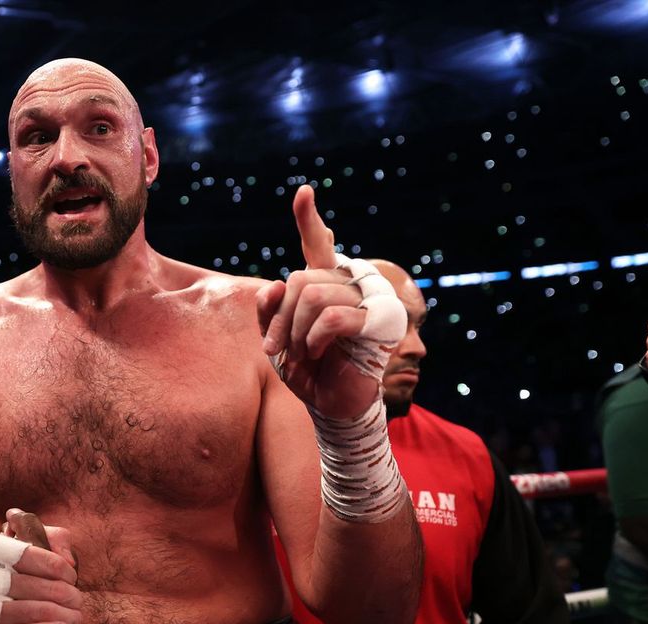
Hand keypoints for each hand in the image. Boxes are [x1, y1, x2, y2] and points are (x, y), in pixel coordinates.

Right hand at [0, 508, 79, 623]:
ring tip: (75, 617)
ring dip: (53, 615)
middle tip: (77, 599)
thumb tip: (66, 558)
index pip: (23, 554)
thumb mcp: (33, 542)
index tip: (72, 575)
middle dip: (58, 593)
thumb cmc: (12, 568)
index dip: (53, 566)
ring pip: (18, 611)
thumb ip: (54, 538)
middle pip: (22, 584)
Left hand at [255, 185, 385, 417]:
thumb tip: (277, 283)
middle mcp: (348, 286)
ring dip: (294, 331)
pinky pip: (330, 317)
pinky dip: (313, 339)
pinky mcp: (378, 324)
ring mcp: (366, 303)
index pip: (317, 246)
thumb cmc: (306, 370)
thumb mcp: (274, 338)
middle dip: (279, 317)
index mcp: (324, 284)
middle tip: (276, 347)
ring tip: (298, 353)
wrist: (329, 406)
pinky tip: (315, 354)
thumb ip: (269, 308)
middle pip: (300, 278)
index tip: (303, 192)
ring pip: (313, 295)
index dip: (308, 220)